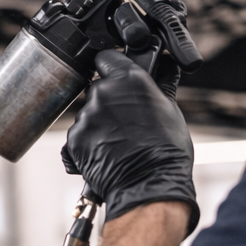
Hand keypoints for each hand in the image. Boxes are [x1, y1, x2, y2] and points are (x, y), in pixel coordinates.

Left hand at [62, 50, 198, 236]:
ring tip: (119, 142)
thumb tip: (166, 64)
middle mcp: (103, 92)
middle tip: (125, 120)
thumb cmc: (166, 151)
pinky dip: (88, 143)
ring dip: (98, 123)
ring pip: (88, 113)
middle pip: (97, 87)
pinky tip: (106, 153)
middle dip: (108, 100)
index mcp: (128, 79)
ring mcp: (86, 116)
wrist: (149, 187)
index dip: (112, 67)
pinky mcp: (74, 139)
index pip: (106, 57)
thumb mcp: (171, 110)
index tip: (118, 78)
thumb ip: (162, 83)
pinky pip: (78, 136)